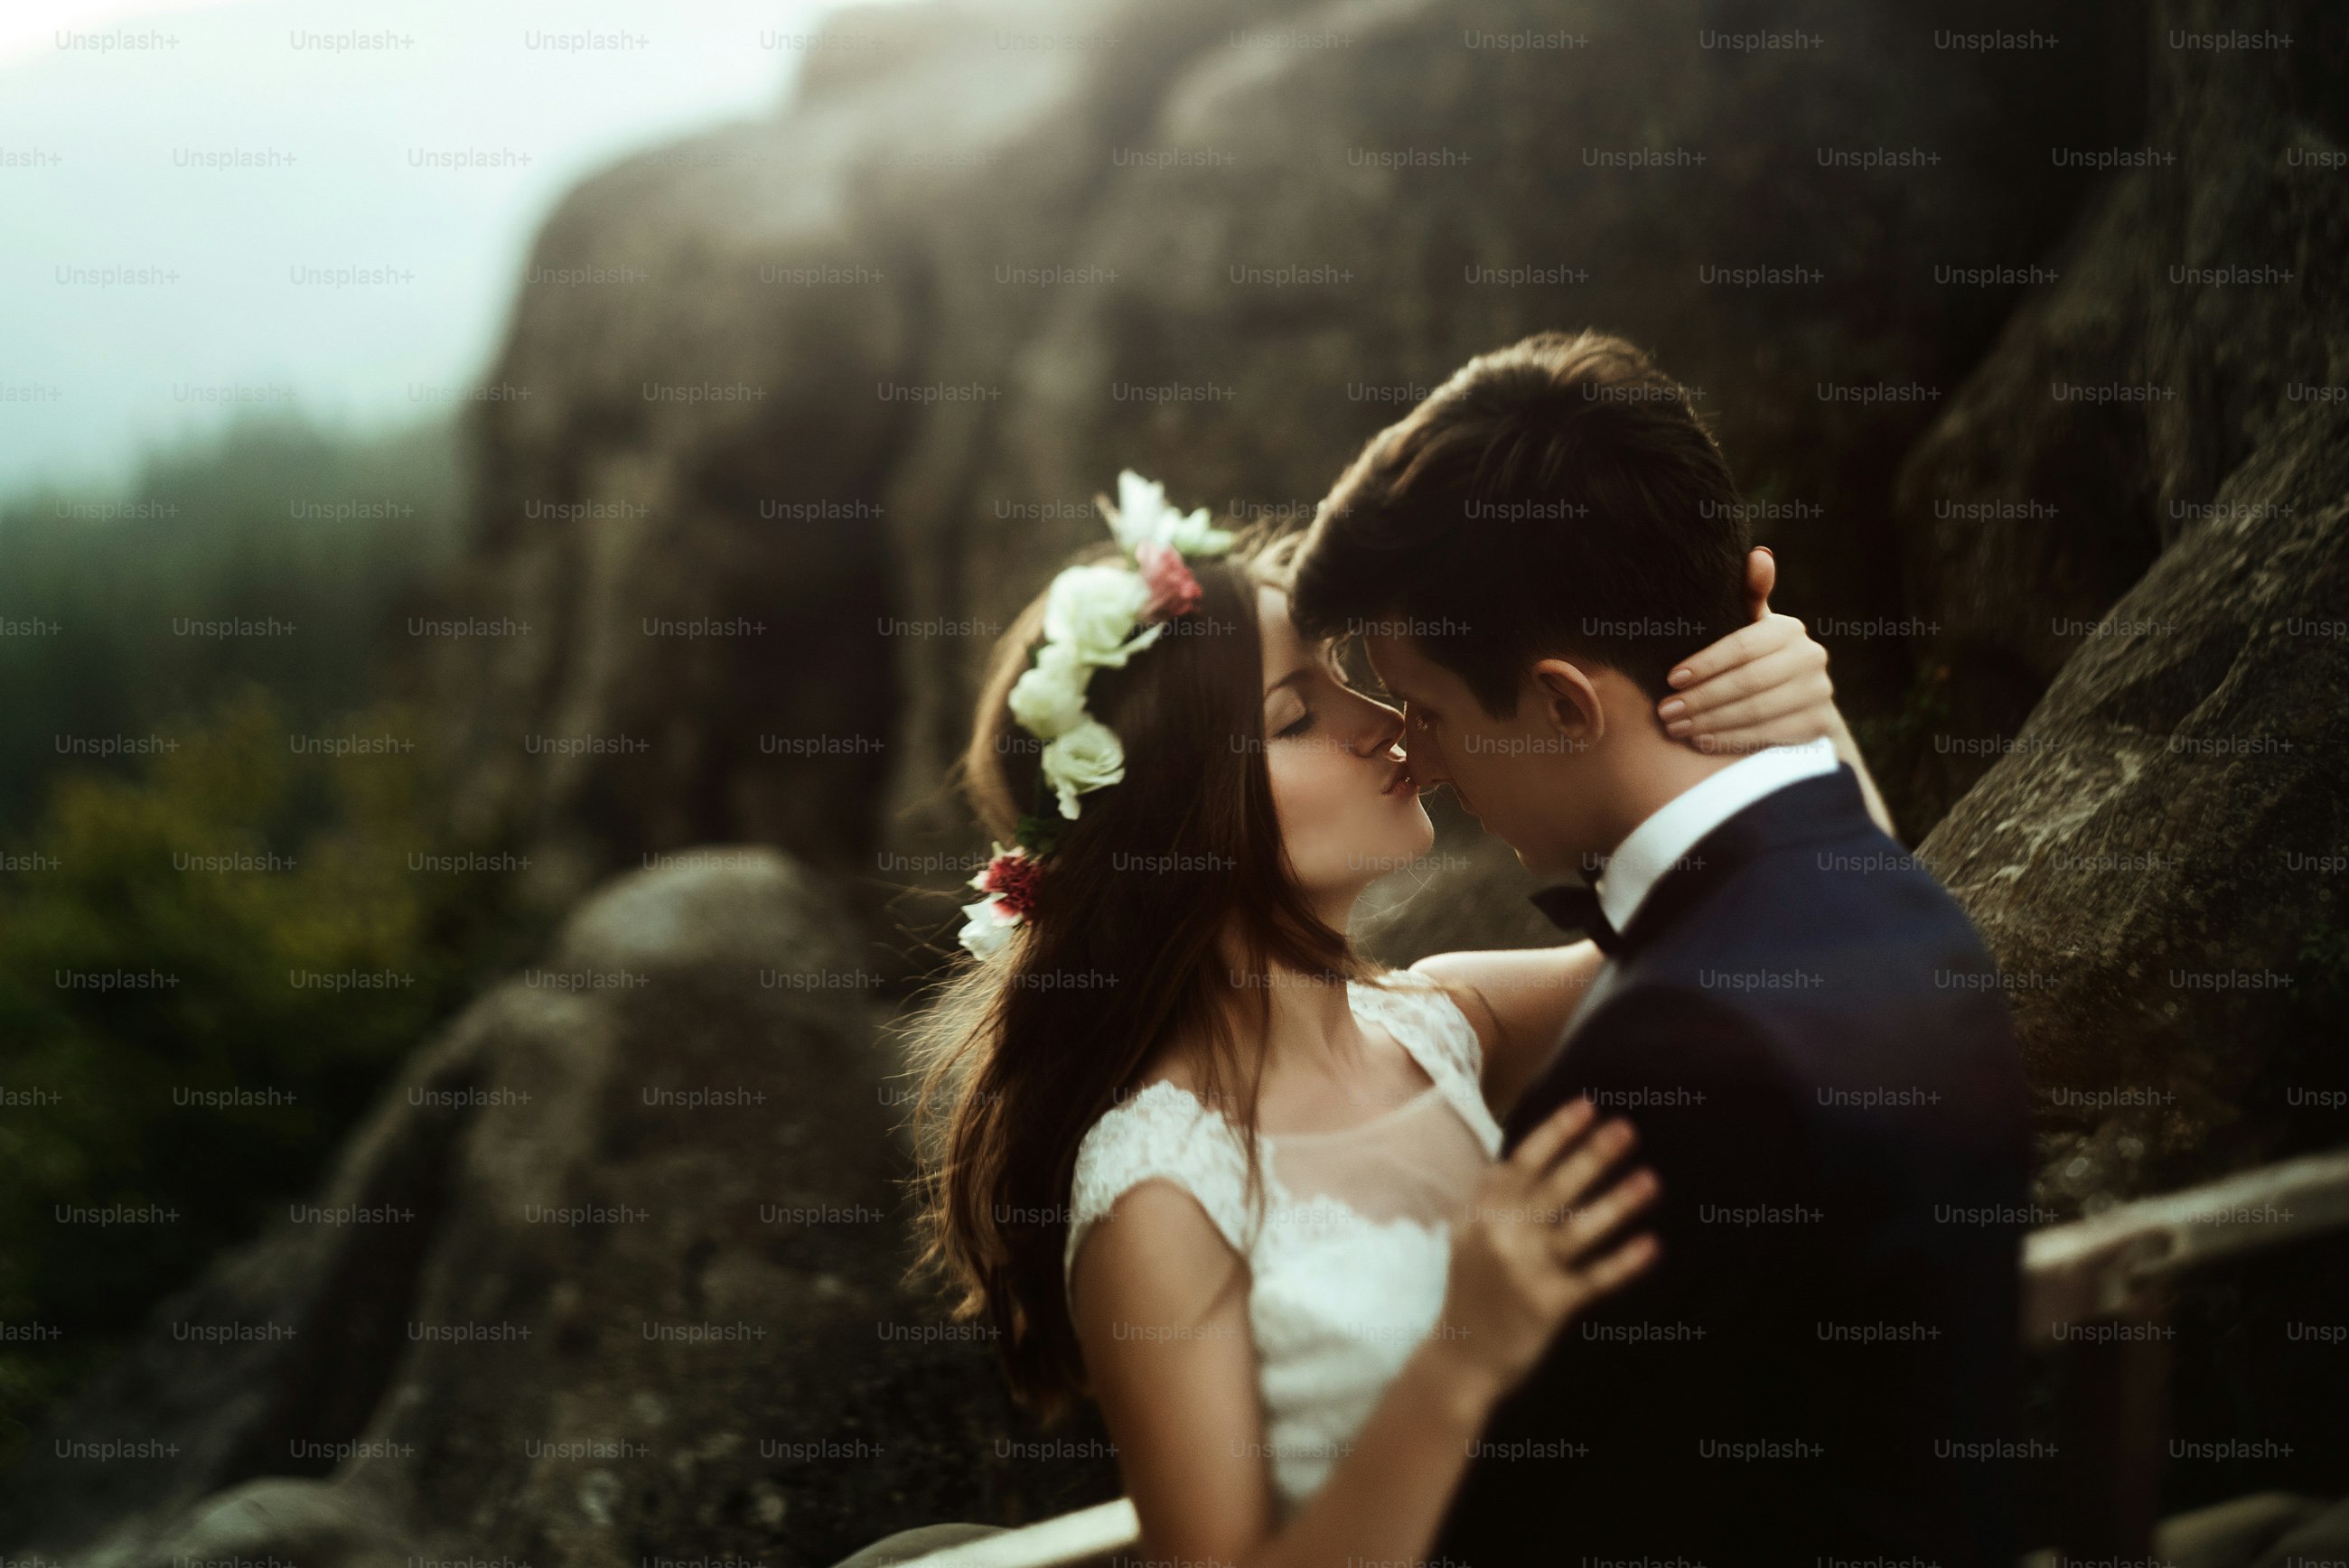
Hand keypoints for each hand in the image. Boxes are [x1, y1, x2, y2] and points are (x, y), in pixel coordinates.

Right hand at [1428, 1098, 1660, 1406]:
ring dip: (1618, 1203)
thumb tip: (1534, 1156)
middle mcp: (1501, 1237)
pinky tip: (1652, 1246)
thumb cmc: (1472, 1289)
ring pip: (1579, 1229)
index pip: (1522, 1162)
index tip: (1587, 1106)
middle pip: (1555, 1187)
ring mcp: (1525, 1271)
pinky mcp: (1548, 1306)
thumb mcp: (1470, 1235)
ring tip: (1652, 1180)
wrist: (1459, 1358)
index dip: (1555, 1132)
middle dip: (1593, 1155)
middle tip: (1628, 1129)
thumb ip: (1496, 1198)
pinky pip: (1594, 1278)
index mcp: (1481, 1214)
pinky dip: (1624, 1262)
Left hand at [1655, 546, 1835, 753]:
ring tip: (1675, 726)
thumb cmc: (1757, 656)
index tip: (1671, 678)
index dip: (1705, 664)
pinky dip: (1731, 738)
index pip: (1742, 647)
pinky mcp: (1818, 723)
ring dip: (1709, 721)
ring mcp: (1819, 692)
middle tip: (1665, 711)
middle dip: (1701, 698)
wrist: (1796, 701)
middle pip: (1747, 682)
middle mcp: (1811, 657)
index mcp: (1789, 629)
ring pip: (1755, 711)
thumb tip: (1759, 555)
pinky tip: (1701, 740)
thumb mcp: (1750, 626)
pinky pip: (1768, 734)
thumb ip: (1749, 594)